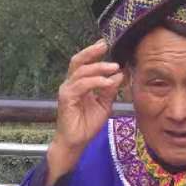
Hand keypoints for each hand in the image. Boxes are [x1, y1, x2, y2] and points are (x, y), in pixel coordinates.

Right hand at [45, 40, 121, 185]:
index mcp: (78, 84)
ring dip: (99, 68)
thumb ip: (109, 90)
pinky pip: (81, 85)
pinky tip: (107, 82)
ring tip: (114, 68)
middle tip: (105, 46)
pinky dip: (95, 82)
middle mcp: (70, 84)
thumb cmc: (87, 125)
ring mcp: (67, 91)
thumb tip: (119, 74)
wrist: (76, 142)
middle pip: (78, 61)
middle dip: (91, 52)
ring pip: (81, 72)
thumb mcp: (104, 105)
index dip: (92, 52)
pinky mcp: (66, 99)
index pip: (83, 63)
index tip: (104, 43)